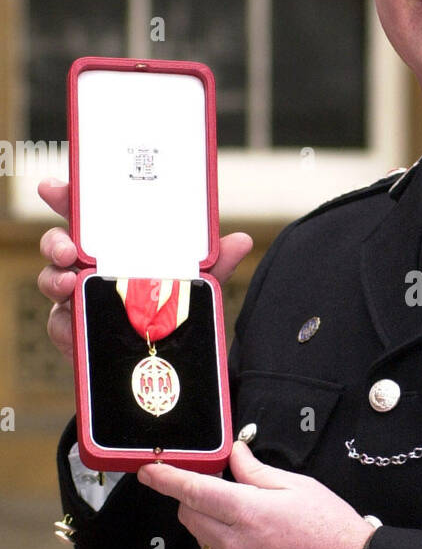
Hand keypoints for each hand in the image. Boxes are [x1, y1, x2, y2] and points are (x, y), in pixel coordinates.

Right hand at [36, 177, 253, 360]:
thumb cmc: (170, 310)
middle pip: (60, 244)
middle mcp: (89, 268)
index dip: (67, 199)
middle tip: (67, 249)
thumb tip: (241, 240)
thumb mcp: (195, 284)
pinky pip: (58, 322)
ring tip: (70, 282)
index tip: (53, 188)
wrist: (163, 360)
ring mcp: (76, 298)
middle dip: (56, 241)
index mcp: (113, 247)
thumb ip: (215, 263)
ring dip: (55, 278)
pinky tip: (72, 316)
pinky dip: (62, 320)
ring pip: (52, 280)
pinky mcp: (71, 329)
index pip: (86, 216)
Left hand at [136, 440, 373, 548]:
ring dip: (217, 528)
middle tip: (221, 493)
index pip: (194, 491)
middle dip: (195, 500)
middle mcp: (235, 546)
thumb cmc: (332, 529)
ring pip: (206, 543)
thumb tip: (235, 455)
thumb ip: (257, 472)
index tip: (148, 470)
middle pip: (191, 516)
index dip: (166, 479)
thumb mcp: (299, 487)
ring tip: (258, 527)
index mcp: (249, 512)